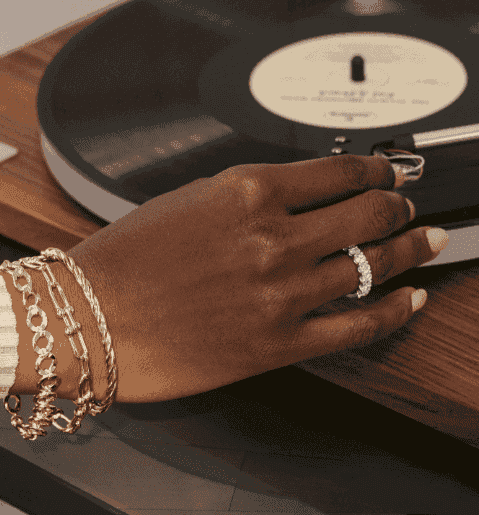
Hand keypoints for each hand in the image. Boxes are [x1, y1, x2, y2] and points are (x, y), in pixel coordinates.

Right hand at [67, 155, 444, 402]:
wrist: (91, 318)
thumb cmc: (124, 260)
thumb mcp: (187, 201)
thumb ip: (245, 197)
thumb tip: (289, 197)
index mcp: (248, 194)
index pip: (339, 172)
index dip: (375, 170)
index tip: (386, 174)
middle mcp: (274, 239)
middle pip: (368, 213)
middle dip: (397, 205)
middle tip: (407, 207)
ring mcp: (283, 293)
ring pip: (374, 264)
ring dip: (409, 250)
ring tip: (424, 243)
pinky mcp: (280, 344)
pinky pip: (359, 325)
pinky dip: (396, 311)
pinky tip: (413, 300)